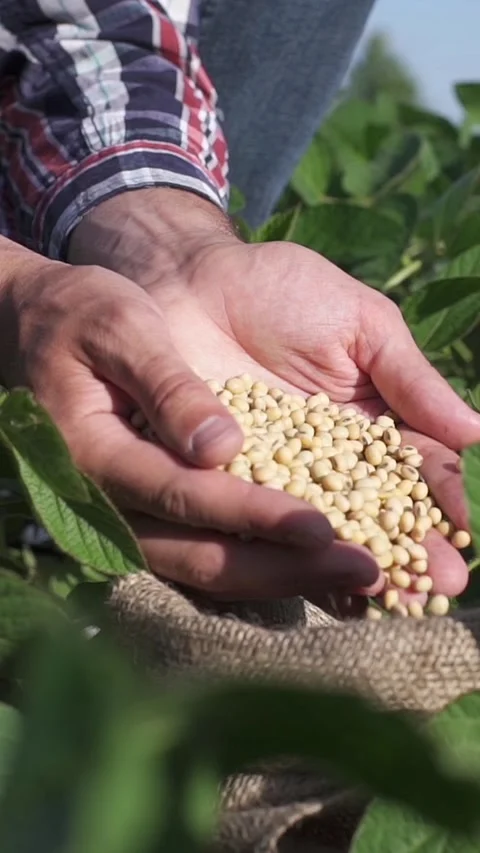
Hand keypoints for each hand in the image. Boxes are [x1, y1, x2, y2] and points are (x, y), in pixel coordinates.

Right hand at [0, 237, 377, 601]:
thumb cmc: (86, 316)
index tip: (320, 527)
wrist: (44, 327)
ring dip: (286, 578)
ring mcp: (136, 516)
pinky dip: (267, 566)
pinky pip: (212, 553)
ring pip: (211, 567)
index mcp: (99, 456)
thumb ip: (166, 386)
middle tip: (364, 571)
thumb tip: (220, 448)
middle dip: (287, 569)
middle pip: (204, 556)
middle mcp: (115, 504)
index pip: (184, 497)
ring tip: (360, 579)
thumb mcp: (122, 328)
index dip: (252, 515)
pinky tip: (322, 567)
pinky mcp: (159, 511)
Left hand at [70, 189, 479, 606]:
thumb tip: (477, 432)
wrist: (196, 280)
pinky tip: (308, 581)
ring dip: (353, 564)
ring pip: (321, 532)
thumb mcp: (361, 326)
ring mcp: (276, 479)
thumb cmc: (284, 292)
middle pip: (375, 516)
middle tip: (436, 586)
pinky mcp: (223, 486)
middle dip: (407, 552)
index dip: (438, 504)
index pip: (415, 474)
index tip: (460, 537)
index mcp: (372, 425)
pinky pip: (256, 527)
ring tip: (382, 596)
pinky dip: (281, 554)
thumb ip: (410, 379)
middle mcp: (328, 463)